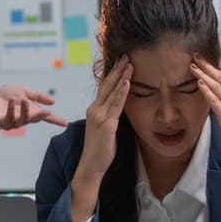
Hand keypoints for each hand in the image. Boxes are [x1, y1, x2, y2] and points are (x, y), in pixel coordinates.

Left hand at [0, 85, 68, 128]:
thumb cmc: (7, 94)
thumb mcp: (25, 91)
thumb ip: (38, 96)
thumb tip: (53, 102)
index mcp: (32, 111)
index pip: (47, 117)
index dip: (57, 120)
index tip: (67, 123)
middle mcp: (25, 118)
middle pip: (36, 119)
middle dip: (41, 115)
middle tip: (45, 111)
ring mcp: (15, 122)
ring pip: (24, 120)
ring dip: (25, 110)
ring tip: (23, 100)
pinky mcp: (4, 122)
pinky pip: (10, 119)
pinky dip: (12, 110)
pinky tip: (13, 101)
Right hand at [70, 58, 131, 221]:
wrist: (90, 166)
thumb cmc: (99, 150)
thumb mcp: (105, 129)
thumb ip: (111, 116)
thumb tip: (120, 107)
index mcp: (94, 109)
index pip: (105, 87)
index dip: (113, 73)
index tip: (121, 62)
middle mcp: (95, 109)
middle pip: (107, 84)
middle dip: (117, 69)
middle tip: (126, 55)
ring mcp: (100, 116)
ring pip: (112, 92)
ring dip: (122, 76)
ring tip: (130, 63)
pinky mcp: (106, 124)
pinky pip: (116, 105)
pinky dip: (122, 92)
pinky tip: (128, 82)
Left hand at [190, 55, 220, 220]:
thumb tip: (213, 101)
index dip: (214, 68)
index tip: (202, 60)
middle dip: (208, 66)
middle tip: (195, 55)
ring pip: (218, 87)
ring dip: (204, 75)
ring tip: (192, 65)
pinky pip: (217, 103)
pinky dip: (208, 92)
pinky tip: (199, 84)